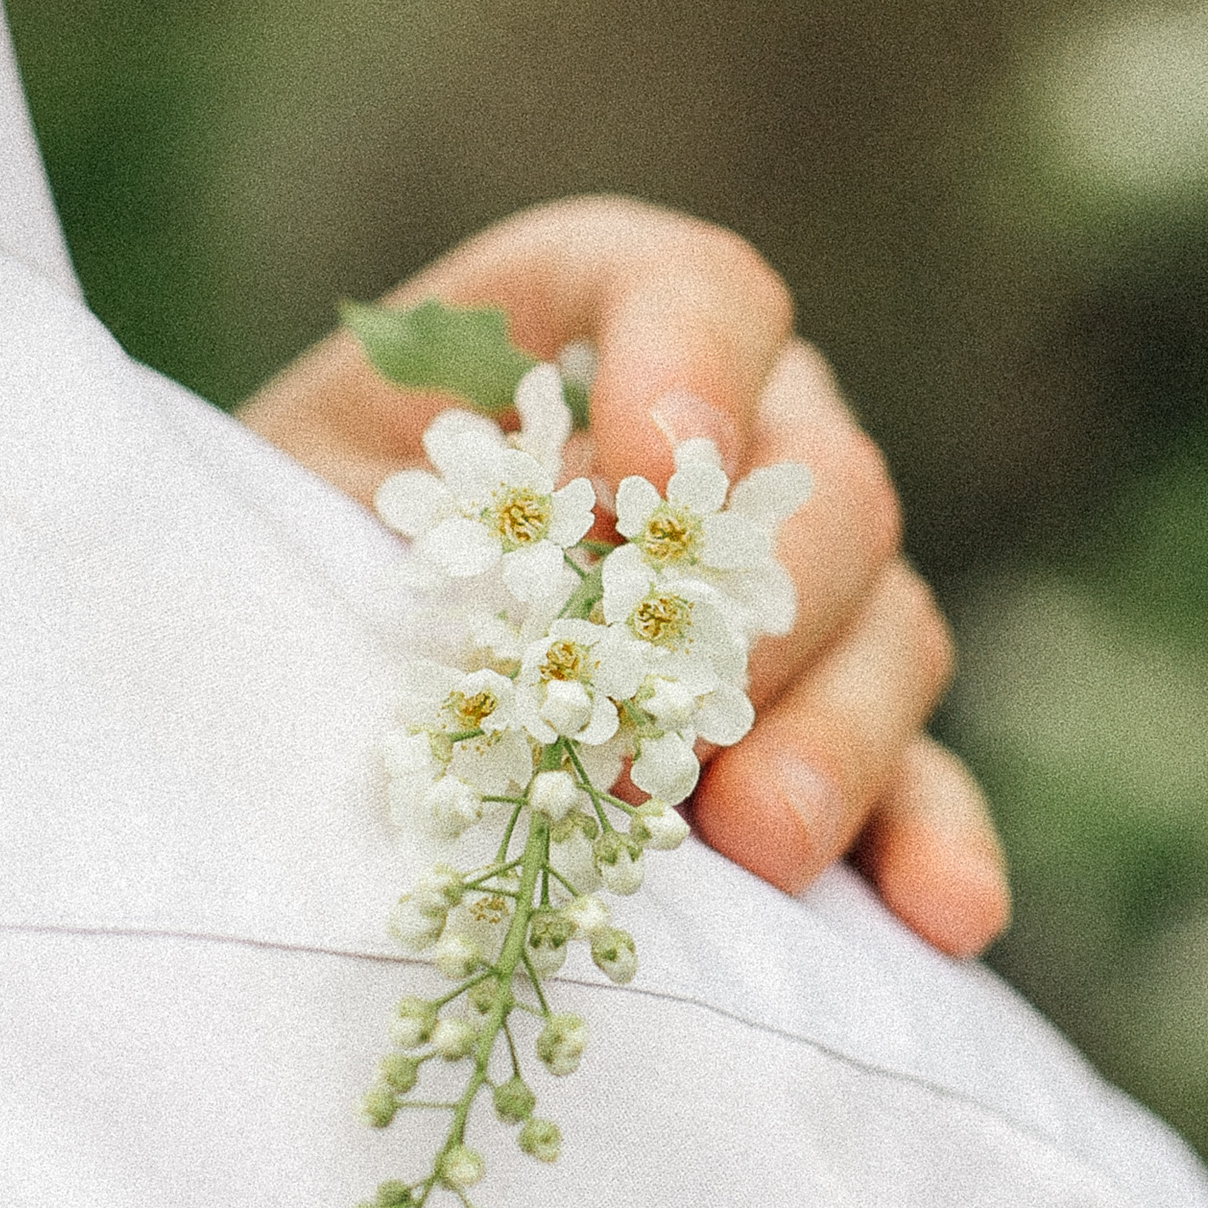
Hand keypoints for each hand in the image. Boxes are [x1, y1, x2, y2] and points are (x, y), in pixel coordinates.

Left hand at [239, 195, 1011, 962]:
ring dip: (835, 738)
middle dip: (762, 606)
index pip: (698, 290)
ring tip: (756, 846)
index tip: (646, 465)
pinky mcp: (823, 736)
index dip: (693, 360)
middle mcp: (737, 439)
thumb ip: (424, 516)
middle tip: (672, 718)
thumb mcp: (299, 507)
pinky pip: (919, 781)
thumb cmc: (274, 567)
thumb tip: (538, 602)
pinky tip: (940, 917)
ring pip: (890, 628)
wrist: (266, 693)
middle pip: (826, 482)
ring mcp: (799, 591)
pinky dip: (931, 847)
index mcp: (594, 333)